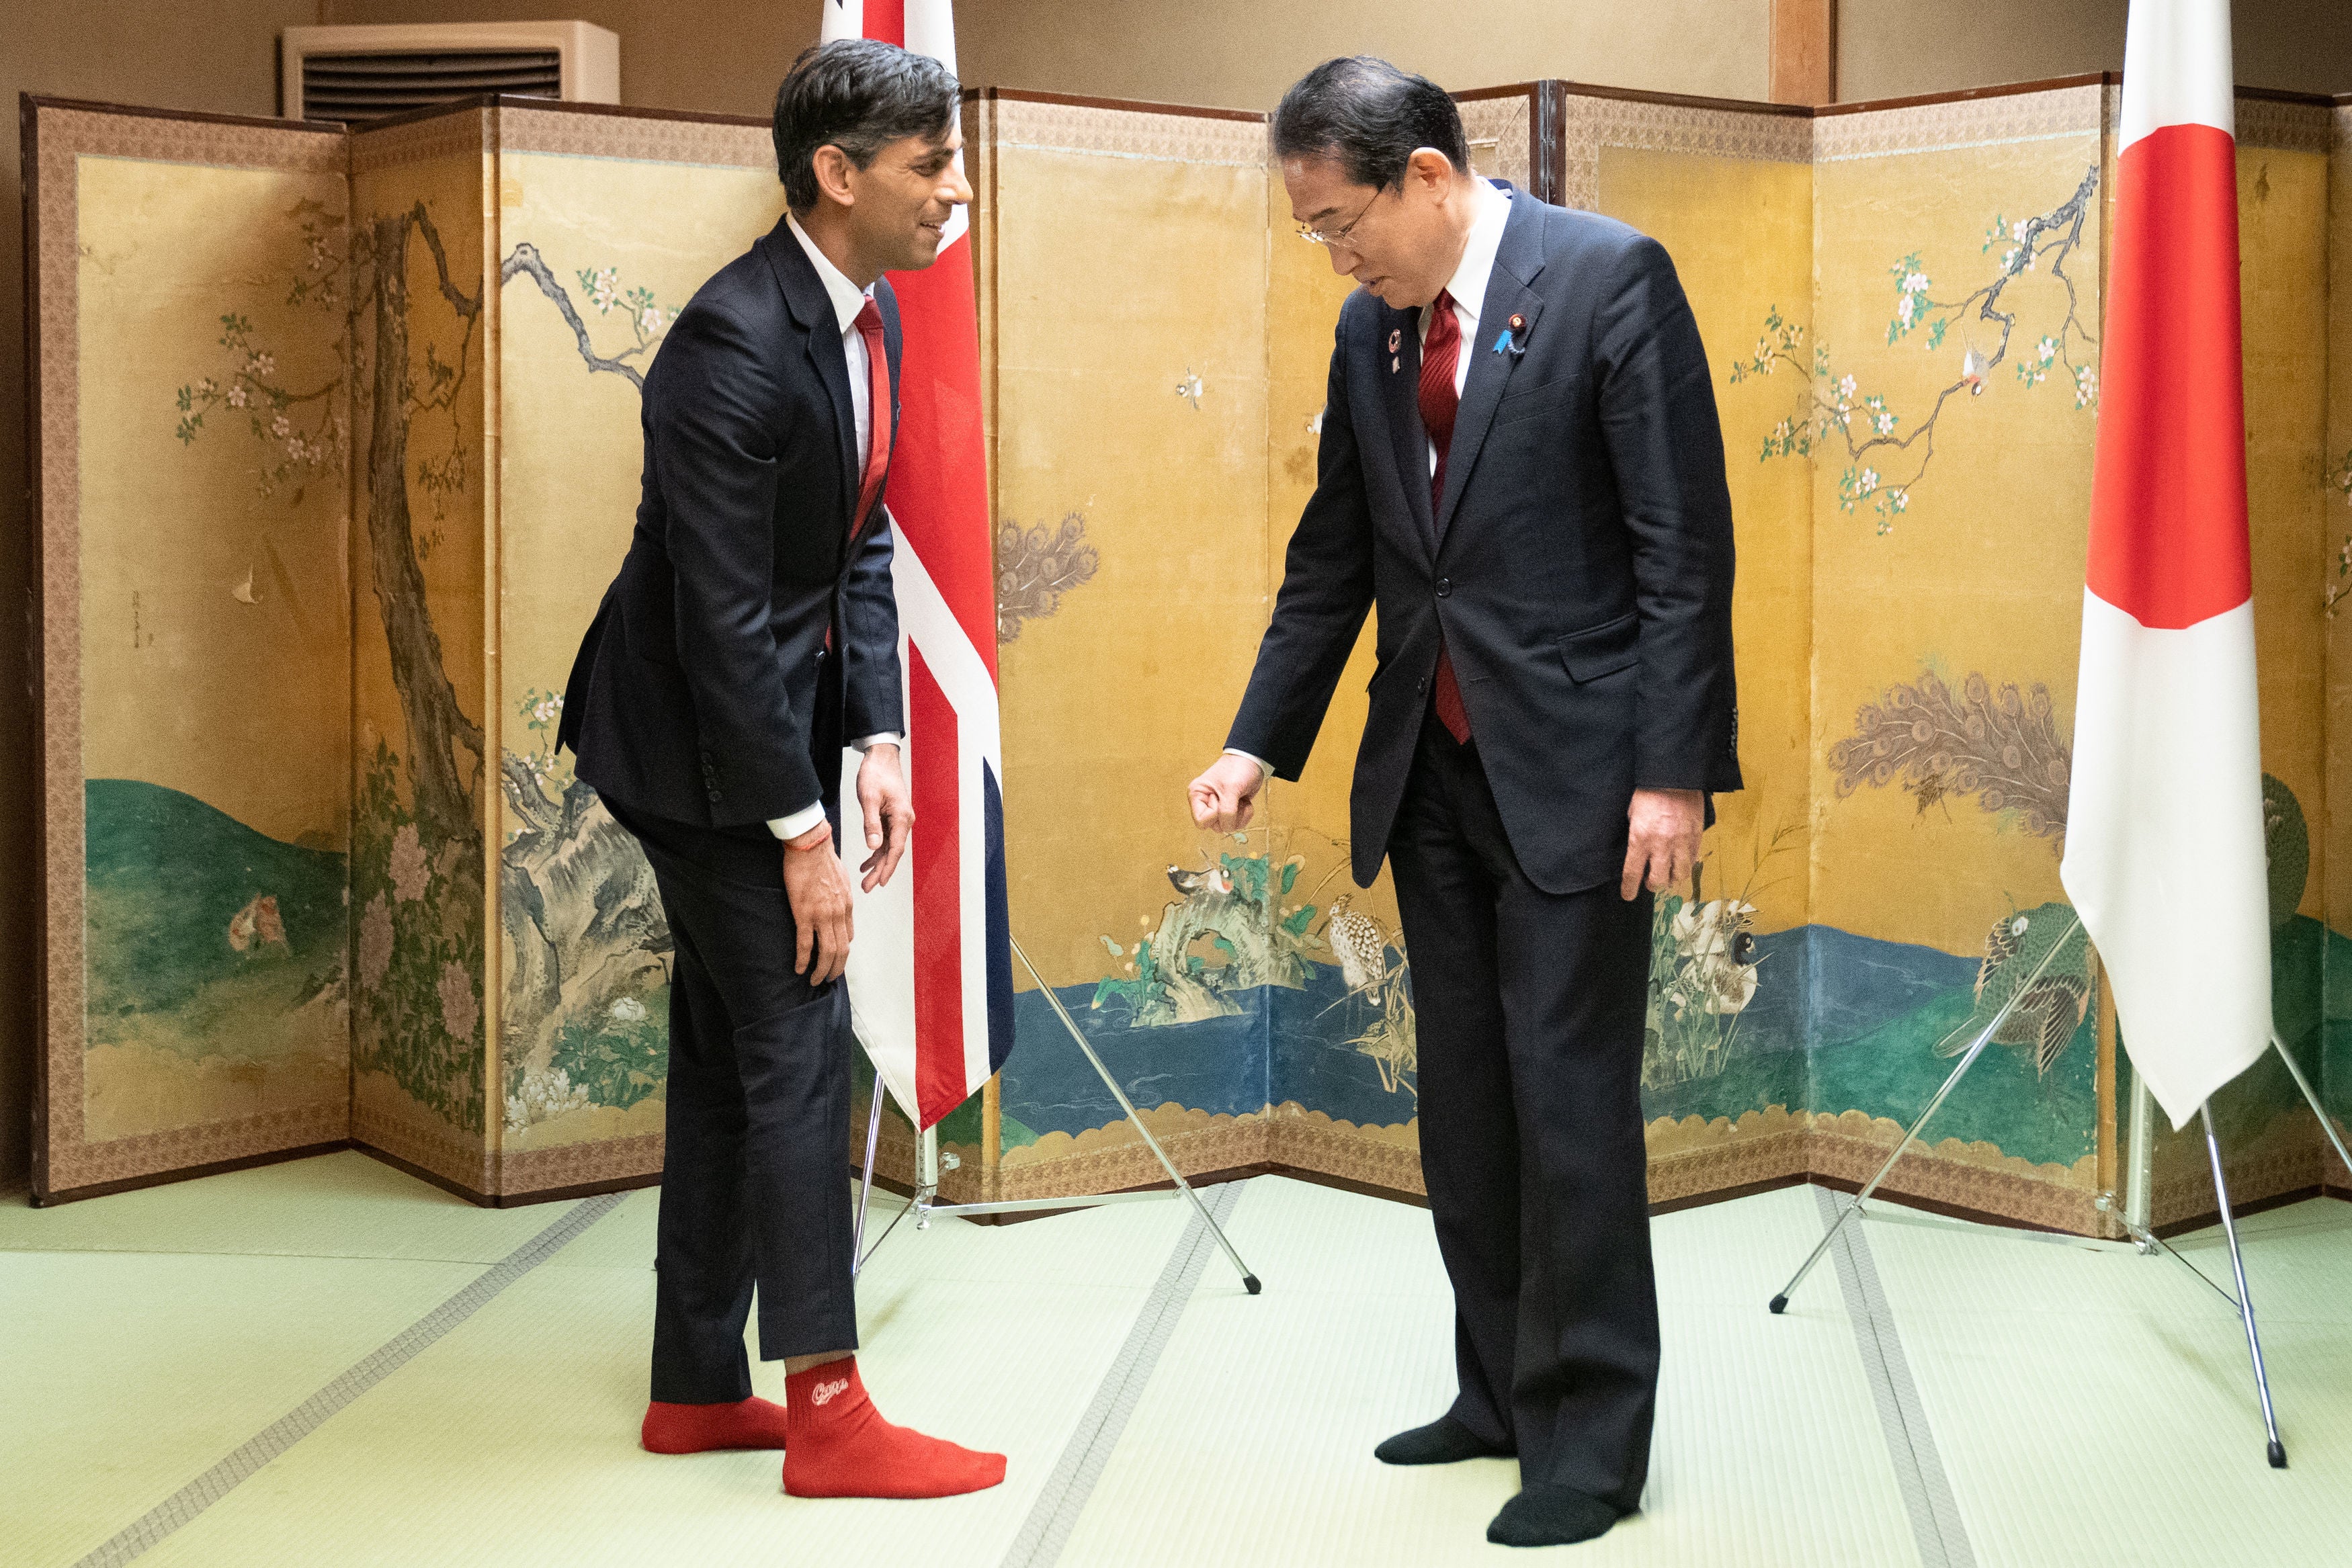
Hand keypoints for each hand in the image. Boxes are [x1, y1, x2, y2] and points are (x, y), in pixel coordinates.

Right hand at [782, 823, 855, 982]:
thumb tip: (839, 904)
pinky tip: (800, 969)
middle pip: (842, 950)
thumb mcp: (842, 879)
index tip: (835, 958)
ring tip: (815, 980)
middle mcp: (839, 914)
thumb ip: (841, 895)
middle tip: (827, 979)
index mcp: (847, 905)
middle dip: (836, 968)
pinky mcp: (805, 914)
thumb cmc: (823, 858)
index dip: (842, 951)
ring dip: (822, 969)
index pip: (849, 936)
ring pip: (827, 951)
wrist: (811, 847)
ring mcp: (823, 915)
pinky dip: (804, 960)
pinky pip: (806, 944)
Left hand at [854, 743, 913, 892]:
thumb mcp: (868, 798)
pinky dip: (877, 851)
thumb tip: (873, 847)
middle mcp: (904, 821)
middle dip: (880, 871)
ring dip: (878, 864)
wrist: (881, 757)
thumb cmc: (875, 774)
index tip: (879, 883)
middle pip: (893, 852)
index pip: (895, 849)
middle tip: (867, 888)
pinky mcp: (893, 817)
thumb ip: (871, 823)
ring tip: (865, 879)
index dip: (887, 868)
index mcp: (902, 817)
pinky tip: (867, 862)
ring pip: (889, 848)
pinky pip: (886, 839)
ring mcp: (899, 820)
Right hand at [1187, 753, 1264, 831]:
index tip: (1220, 797)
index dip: (1215, 814)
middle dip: (1230, 815)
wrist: (1253, 761)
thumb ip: (1227, 811)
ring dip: (1239, 814)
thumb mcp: (1231, 788)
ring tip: (1240, 798)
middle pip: (1216, 826)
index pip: (1201, 821)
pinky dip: (1245, 814)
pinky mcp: (1230, 810)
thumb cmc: (1237, 768)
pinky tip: (1245, 801)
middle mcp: (1205, 804)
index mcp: (1197, 795)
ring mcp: (1218, 808)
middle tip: (1233, 798)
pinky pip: (1237, 823)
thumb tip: (1227, 827)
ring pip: (1228, 826)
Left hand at [1621, 788, 1704, 900]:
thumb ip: (1635, 834)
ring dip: (1672, 878)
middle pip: (1658, 880)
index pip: (1633, 873)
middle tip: (1650, 882)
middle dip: (1653, 885)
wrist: (1675, 777)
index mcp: (1640, 838)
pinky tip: (1681, 861)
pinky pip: (1693, 860)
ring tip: (1668, 873)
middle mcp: (1661, 844)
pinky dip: (1686, 864)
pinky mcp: (1695, 837)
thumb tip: (1637, 849)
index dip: (1629, 888)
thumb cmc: (1649, 791)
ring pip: (1679, 875)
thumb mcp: (1632, 813)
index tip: (1628, 895)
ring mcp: (1680, 842)